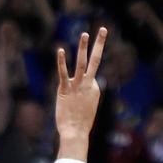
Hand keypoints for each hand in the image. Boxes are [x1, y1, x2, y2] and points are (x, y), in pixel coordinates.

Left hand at [55, 28, 107, 142]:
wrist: (75, 133)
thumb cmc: (80, 124)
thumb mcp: (87, 108)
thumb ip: (86, 96)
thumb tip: (86, 90)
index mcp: (95, 88)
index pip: (89, 74)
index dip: (83, 83)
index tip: (80, 99)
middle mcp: (89, 84)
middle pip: (96, 61)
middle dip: (99, 44)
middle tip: (103, 29)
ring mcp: (77, 86)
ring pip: (82, 63)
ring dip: (83, 48)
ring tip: (85, 34)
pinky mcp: (65, 89)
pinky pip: (63, 73)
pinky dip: (61, 61)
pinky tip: (59, 50)